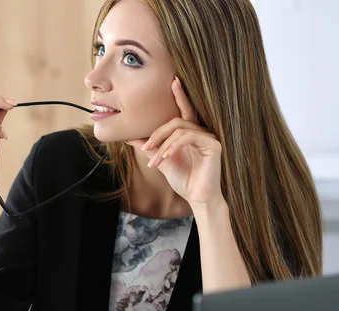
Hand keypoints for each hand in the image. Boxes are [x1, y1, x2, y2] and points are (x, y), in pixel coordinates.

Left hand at [126, 77, 223, 205]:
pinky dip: (173, 146)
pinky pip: (188, 137)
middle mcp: (201, 132)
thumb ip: (149, 147)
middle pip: (176, 120)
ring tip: (154, 160)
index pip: (184, 110)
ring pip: (180, 128)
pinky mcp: (213, 145)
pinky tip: (165, 157)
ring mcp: (208, 137)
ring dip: (162, 144)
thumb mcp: (161, 161)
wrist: (197, 198)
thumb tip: (130, 137)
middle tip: (145, 146)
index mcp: (190, 134)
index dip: (180, 95)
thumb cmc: (183, 179)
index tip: (173, 81)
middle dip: (157, 133)